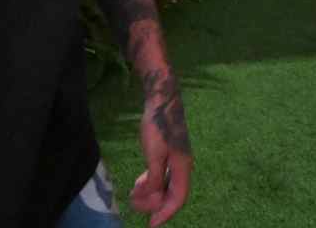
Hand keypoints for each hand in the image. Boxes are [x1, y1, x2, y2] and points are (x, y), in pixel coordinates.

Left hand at [130, 77, 191, 225]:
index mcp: (182, 167)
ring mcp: (176, 160)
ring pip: (165, 186)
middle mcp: (182, 166)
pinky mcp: (168, 154)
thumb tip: (154, 197)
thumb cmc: (158, 126)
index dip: (165, 213)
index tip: (151, 224)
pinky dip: (150, 183)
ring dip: (150, 193)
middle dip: (153, 203)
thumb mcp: (154, 153)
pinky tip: (139, 182)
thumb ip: (155, 177)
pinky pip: (161, 176)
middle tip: (133, 203)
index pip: (178, 198)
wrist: (161, 101)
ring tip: (133, 193)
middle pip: (170, 194)